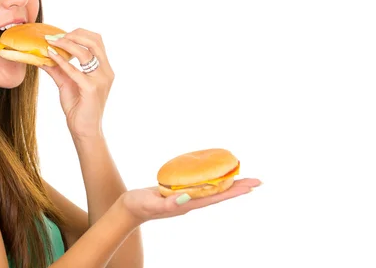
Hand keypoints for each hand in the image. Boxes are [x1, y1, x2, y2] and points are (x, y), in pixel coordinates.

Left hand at [40, 28, 113, 139]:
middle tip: (55, 36)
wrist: (84, 130)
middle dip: (74, 34)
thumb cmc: (78, 108)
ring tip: (51, 42)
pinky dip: (61, 60)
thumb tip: (42, 54)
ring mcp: (100, 80)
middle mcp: (106, 71)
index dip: (79, 33)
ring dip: (66, 43)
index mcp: (104, 68)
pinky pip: (74, 70)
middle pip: (94, 41)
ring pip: (85, 52)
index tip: (60, 34)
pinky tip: (50, 55)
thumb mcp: (67, 83)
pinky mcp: (91, 89)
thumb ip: (58, 68)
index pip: (96, 41)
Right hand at [121, 178, 261, 223]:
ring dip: (227, 184)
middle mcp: (191, 202)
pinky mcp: (179, 192)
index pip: (216, 197)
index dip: (233, 191)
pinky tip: (214, 175)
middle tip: (258, 181)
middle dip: (238, 187)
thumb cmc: (138, 206)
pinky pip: (200, 185)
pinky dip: (211, 179)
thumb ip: (168, 203)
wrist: (129, 209)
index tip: (250, 186)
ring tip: (241, 176)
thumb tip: (187, 197)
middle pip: (219, 194)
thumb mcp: (152, 204)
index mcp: (187, 204)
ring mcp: (185, 198)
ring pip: (212, 190)